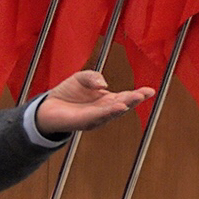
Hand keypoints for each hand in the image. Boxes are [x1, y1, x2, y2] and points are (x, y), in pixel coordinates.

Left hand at [35, 70, 154, 136]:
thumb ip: (93, 76)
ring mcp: (96, 118)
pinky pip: (99, 116)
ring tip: (134, 98)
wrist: (48, 106)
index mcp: (107, 100)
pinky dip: (109, 112)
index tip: (150, 90)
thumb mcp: (82, 77)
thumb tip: (103, 85)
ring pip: (112, 112)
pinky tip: (118, 107)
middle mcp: (104, 110)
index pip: (126, 97)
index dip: (138, 94)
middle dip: (134, 100)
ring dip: (123, 105)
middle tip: (144, 93)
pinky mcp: (84, 122)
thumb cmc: (67, 92)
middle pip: (123, 105)